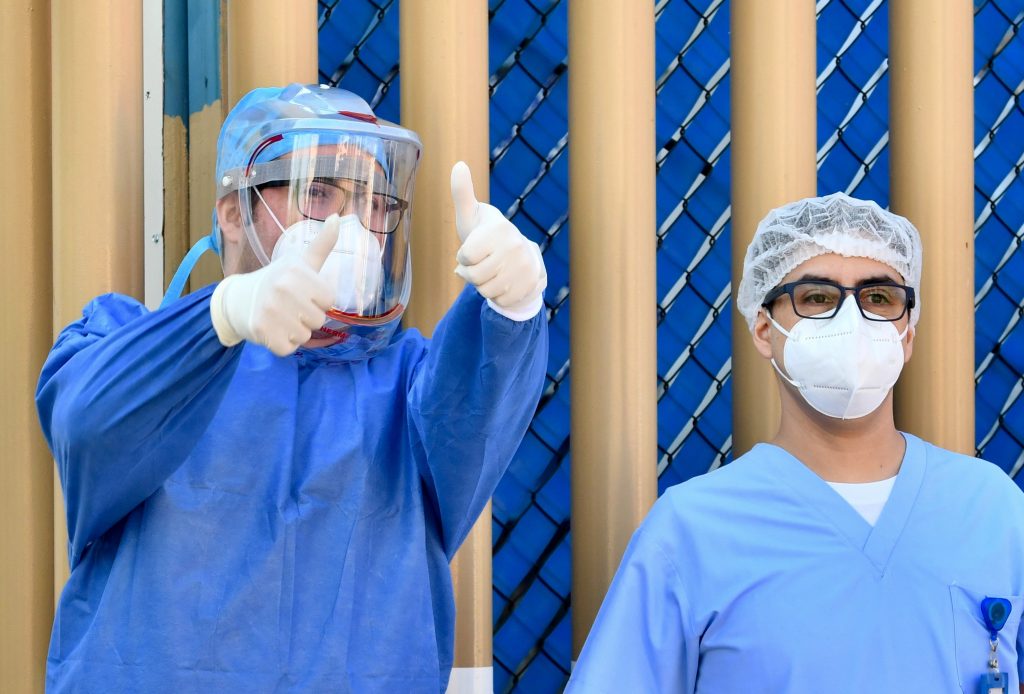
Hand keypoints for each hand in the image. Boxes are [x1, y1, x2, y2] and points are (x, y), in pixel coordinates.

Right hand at [210, 215, 339, 355]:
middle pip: (318, 320)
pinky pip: (289, 348)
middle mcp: (283, 288)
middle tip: (289, 306)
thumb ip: (322, 243)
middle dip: (307, 317)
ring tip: (281, 317)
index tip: (302, 293)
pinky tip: (273, 330)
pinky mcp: (263, 331)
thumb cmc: (277, 279)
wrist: (239, 299)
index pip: (329, 300)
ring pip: (305, 336)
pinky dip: (283, 344)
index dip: (318, 300)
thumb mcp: (300, 261)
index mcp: (296, 271)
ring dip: (295, 331)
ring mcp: (271, 310)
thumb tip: (338, 217)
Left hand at [451, 161, 546, 320]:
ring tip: (492, 272)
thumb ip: (462, 193)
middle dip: (472, 274)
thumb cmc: (485, 235)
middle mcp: (516, 246)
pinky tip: (504, 282)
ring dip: (484, 286)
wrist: (520, 256)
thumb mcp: (471, 216)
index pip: (465, 257)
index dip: (463, 257)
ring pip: (486, 291)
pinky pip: (501, 301)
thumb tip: (458, 164)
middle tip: (481, 263)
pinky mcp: (533, 285)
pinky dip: (498, 296)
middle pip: (474, 277)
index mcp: (499, 228)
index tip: (472, 249)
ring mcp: (526, 267)